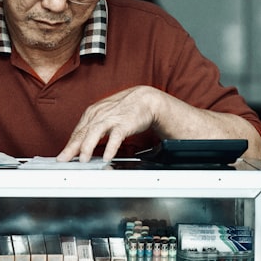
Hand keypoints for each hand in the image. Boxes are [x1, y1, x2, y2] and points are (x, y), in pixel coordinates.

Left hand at [57, 85, 260, 164]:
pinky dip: (111, 143)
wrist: (195, 120)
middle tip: (64, 160)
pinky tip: (104, 157)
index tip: (65, 154)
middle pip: (90, 120)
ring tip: (80, 161)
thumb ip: (118, 133)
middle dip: (75, 141)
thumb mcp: (138, 128)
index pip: (89, 119)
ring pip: (101, 124)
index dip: (75, 136)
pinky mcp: (144, 111)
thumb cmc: (166, 126)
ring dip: (88, 143)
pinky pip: (122, 129)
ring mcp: (132, 103)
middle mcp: (122, 100)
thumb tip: (97, 153)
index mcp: (118, 102)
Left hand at [57, 86, 157, 162]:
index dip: (68, 146)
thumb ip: (92, 130)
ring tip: (83, 160)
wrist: (144, 99)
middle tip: (63, 160)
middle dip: (71, 148)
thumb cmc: (123, 109)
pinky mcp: (124, 123)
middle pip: (82, 133)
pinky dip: (111, 147)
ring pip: (95, 132)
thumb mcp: (104, 116)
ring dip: (88, 146)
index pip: (77, 133)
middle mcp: (99, 115)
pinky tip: (107, 157)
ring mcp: (111, 118)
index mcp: (92, 114)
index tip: (61, 158)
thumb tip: (80, 146)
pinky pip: (116, 136)